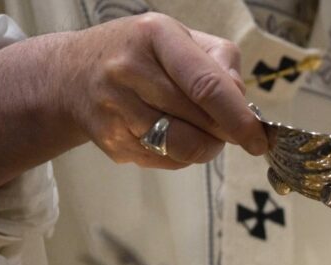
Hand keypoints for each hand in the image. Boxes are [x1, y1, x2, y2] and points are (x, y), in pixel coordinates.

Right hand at [60, 13, 268, 168]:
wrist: (70, 75)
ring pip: (184, 148)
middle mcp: (129, 70)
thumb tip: (242, 103)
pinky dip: (182, 155)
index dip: (238, 118)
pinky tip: (172, 134)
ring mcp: (117, 110)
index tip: (260, 139)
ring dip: (206, 146)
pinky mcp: (113, 143)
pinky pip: (167, 162)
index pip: (206, 85)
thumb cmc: (141, 54)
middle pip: (199, 121)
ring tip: (202, 130)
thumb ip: (220, 62)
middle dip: (226, 132)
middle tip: (233, 130)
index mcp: (155, 36)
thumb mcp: (179, 38)